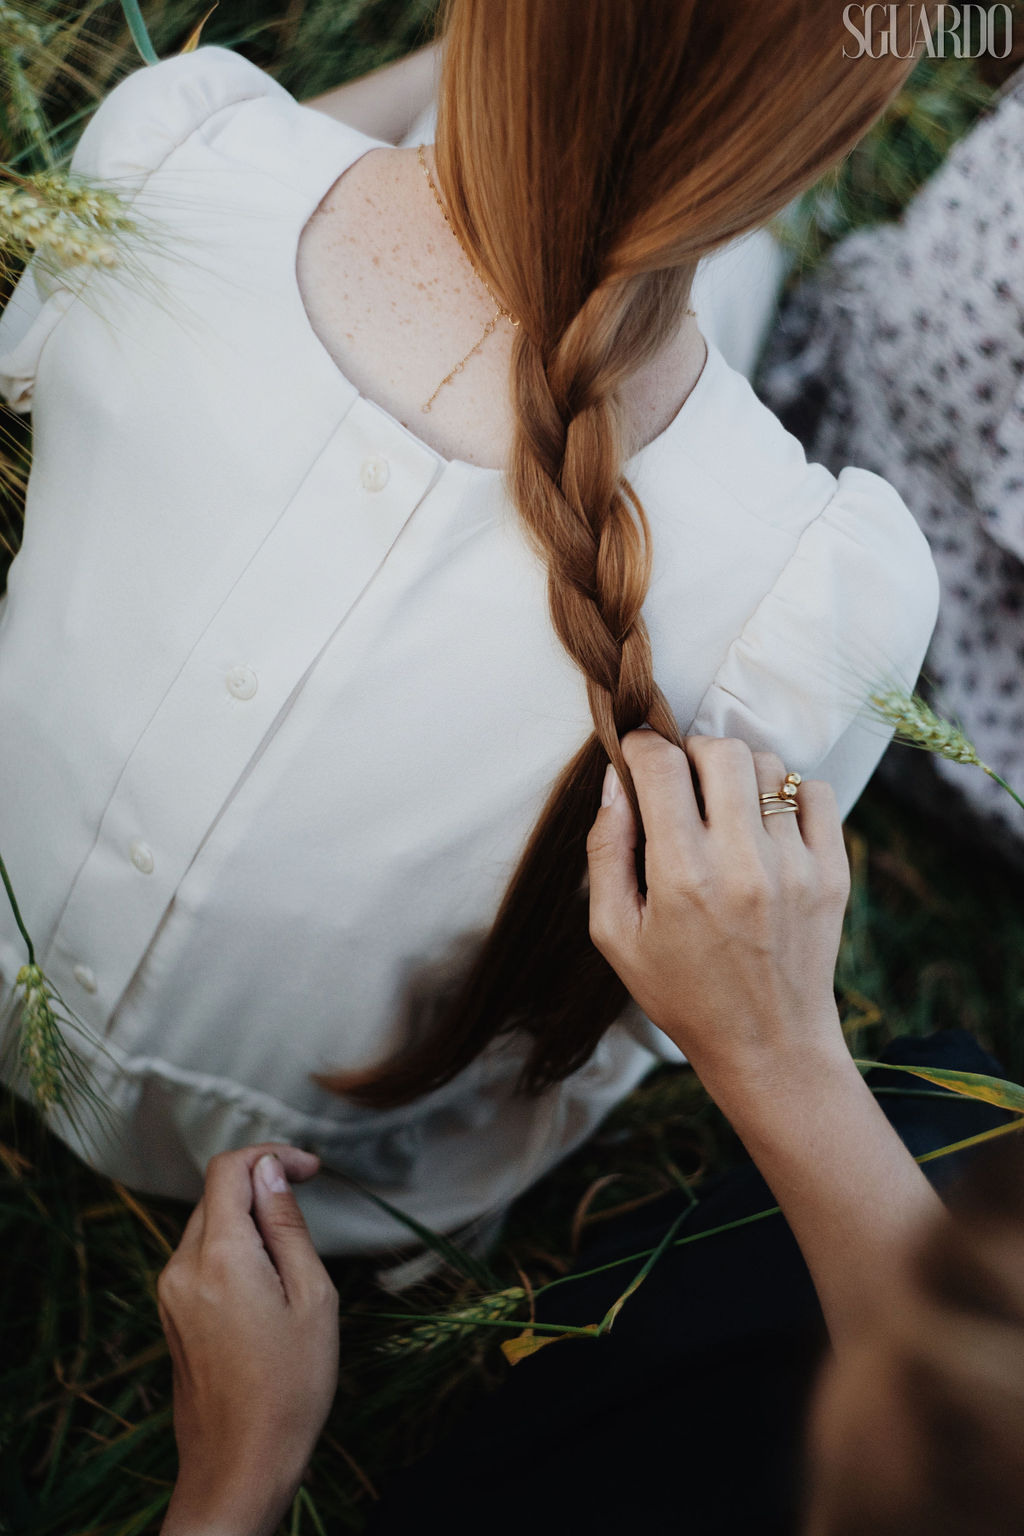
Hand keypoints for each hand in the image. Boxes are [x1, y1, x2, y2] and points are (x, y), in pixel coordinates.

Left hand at [158, 1145, 338, 1535]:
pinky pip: (199, 1257)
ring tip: (291, 1254)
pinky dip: (232, 1247)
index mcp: (221, 1256)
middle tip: (307, 1199)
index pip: (229, 1168)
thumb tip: (270, 1171)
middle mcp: (183, 1267)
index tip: (311, 1169)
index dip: (272, 1154)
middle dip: (262, 1184)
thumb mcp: (312, 1296)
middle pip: (217, 1193)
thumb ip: (287, 1225)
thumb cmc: (290, 1386)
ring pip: (208, 1223)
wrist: (241, 1463)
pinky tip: (265, 1281)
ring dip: (247, 1217)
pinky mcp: (171, 1313)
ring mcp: (170, 1292)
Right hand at [587, 732, 851, 1109]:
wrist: (768, 1044)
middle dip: (691, 751)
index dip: (641, 746)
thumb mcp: (615, 934)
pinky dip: (787, 793)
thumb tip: (615, 782)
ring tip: (723, 807)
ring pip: (767, 764)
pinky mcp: (832, 872)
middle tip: (681, 781)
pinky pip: (814, 791)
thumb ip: (606, 852)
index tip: (636, 753)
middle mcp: (742, 863)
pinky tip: (766, 826)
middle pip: (719, 749)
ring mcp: (795, 865)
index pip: (661, 766)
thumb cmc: (681, 991)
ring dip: (737, 772)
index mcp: (682, 877)